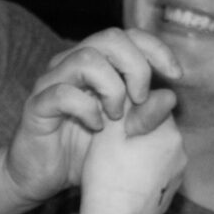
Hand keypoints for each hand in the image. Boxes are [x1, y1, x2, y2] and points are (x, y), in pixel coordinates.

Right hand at [4, 27, 177, 204]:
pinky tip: (95, 127)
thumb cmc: (84, 152)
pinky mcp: (37, 105)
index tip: (176, 75)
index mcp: (97, 64)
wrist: (42, 177)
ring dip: (111, 87)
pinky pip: (62, 93)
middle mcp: (73, 64)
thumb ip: (147, 116)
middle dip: (136, 66)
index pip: (130, 37)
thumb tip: (171, 97)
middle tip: (141, 99)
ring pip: (86, 59)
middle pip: (110, 39)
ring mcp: (52, 82)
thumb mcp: (125, 135)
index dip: (156, 49)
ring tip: (116, 117)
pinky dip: (86, 109)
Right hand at [76, 93, 183, 213]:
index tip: (113, 122)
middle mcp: (180, 152)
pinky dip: (143, 174)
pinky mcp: (170, 195)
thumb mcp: (112, 132)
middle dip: (138, 132)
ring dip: (141, 153)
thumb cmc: (107, 176)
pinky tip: (124, 182)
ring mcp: (178, 176)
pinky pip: (157, 175)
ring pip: (158, 152)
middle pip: (157, 129)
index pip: (153, 106)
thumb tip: (157, 89)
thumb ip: (134, 105)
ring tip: (116, 166)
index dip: (131, 111)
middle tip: (112, 146)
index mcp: (168, 131)